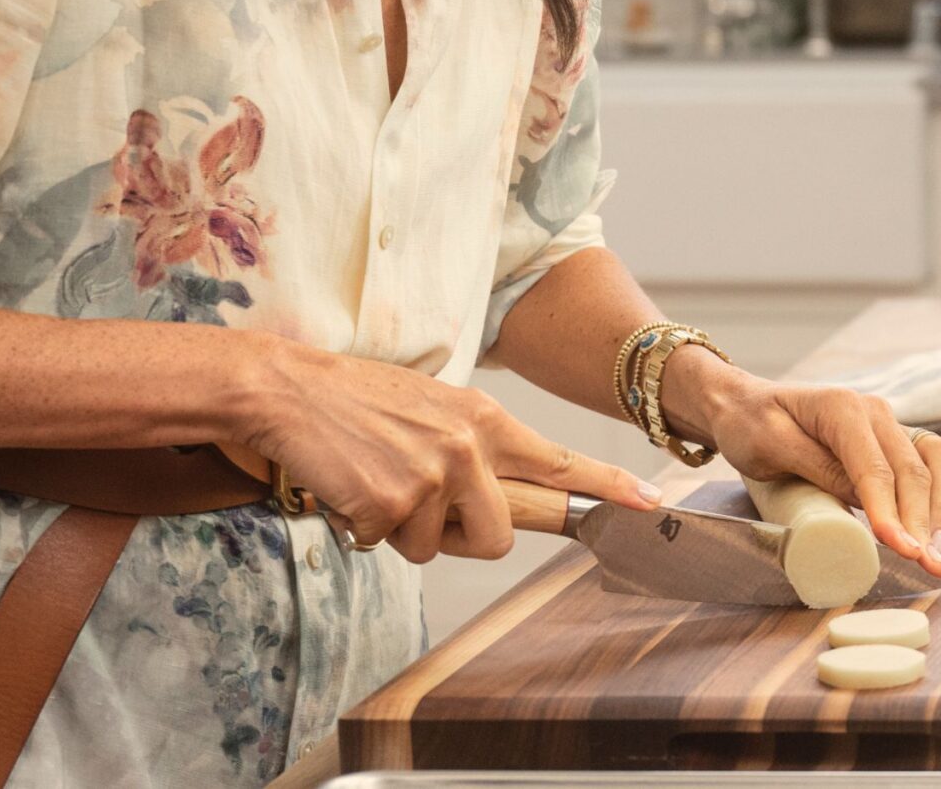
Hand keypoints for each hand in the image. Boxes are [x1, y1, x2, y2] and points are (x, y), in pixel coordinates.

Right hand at [233, 341, 659, 564]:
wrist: (289, 390)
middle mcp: (469, 446)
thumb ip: (474, 446)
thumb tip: (497, 496)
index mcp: (484, 419)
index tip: (651, 504)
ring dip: (405, 532)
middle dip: (463, 538)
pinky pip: (388, 546)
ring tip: (377, 481)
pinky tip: (350, 486)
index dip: (608, 488)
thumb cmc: (356, 400)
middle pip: (500, 536)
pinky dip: (364, 528)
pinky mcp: (393, 502)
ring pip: (437, 548)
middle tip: (422, 506)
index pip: (559, 461)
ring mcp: (432, 475)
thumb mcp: (432, 407)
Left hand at [662, 348, 940, 576]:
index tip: (902, 550)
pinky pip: (932, 466)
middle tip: (929, 566)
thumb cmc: (752, 425)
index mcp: (842, 407)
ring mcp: (888, 425)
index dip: (890, 512)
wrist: (746, 406)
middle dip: (924, 521)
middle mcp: (875, 411)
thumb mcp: (772, 447)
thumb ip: (819, 468)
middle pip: (913, 470)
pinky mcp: (893, 442)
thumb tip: (865, 502)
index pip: (875, 468)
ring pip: (935, 463)